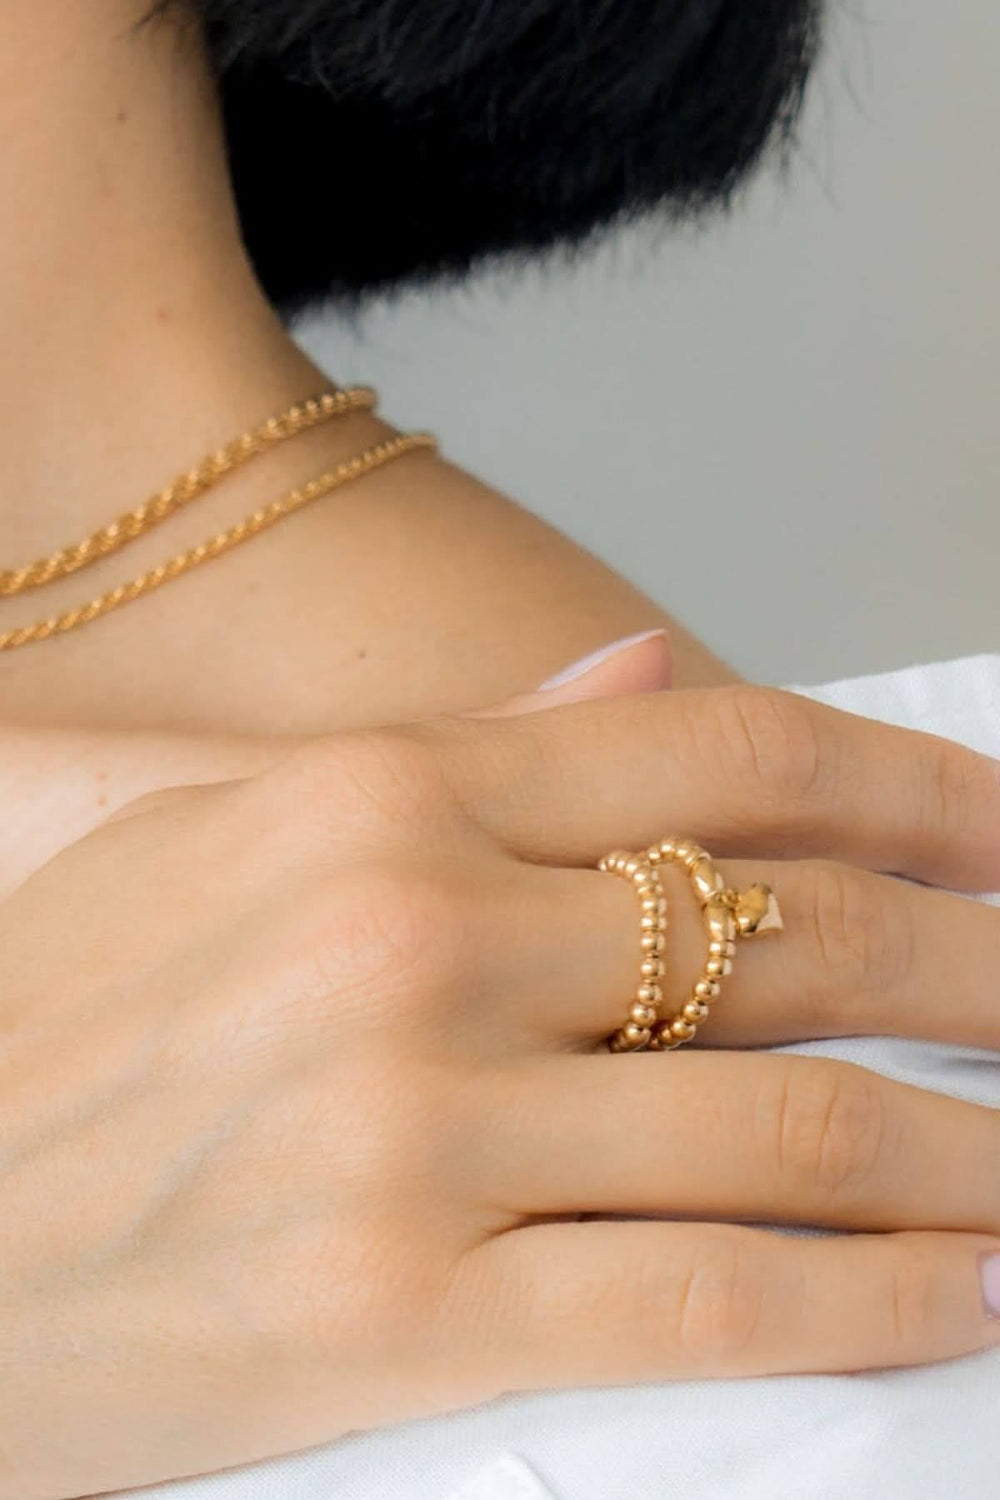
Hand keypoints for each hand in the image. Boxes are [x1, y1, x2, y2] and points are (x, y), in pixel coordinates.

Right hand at [4, 658, 999, 1496]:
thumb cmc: (57, 1014)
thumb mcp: (229, 819)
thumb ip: (462, 744)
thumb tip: (644, 670)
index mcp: (382, 792)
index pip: (725, 755)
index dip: (916, 787)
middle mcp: (417, 934)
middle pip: (794, 935)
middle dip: (981, 964)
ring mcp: (414, 1126)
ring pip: (790, 1128)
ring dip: (968, 1149)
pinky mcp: (399, 1309)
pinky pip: (701, 1299)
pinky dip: (868, 1300)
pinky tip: (962, 1289)